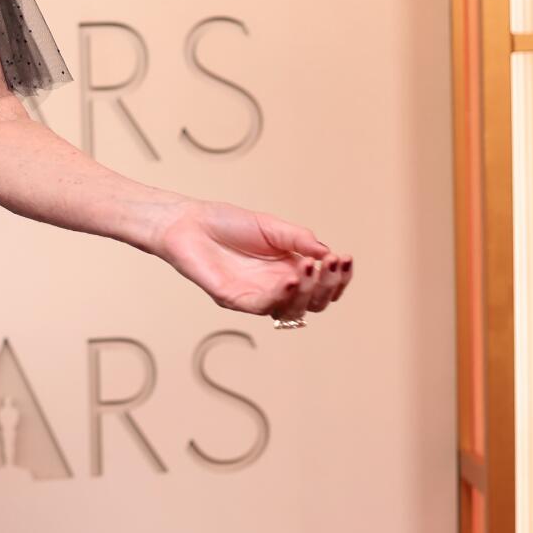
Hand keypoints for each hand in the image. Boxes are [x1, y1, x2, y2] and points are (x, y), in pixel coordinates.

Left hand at [152, 199, 351, 322]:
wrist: (188, 222)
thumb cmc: (226, 223)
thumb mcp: (271, 226)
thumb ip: (298, 239)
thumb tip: (327, 252)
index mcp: (289, 270)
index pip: (323, 286)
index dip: (338, 277)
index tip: (345, 258)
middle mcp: (276, 288)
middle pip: (314, 303)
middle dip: (329, 286)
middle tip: (333, 264)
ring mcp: (256, 296)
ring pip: (292, 310)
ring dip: (308, 291)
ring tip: (312, 268)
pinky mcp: (234, 300)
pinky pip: (262, 307)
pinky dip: (280, 297)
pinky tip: (291, 280)